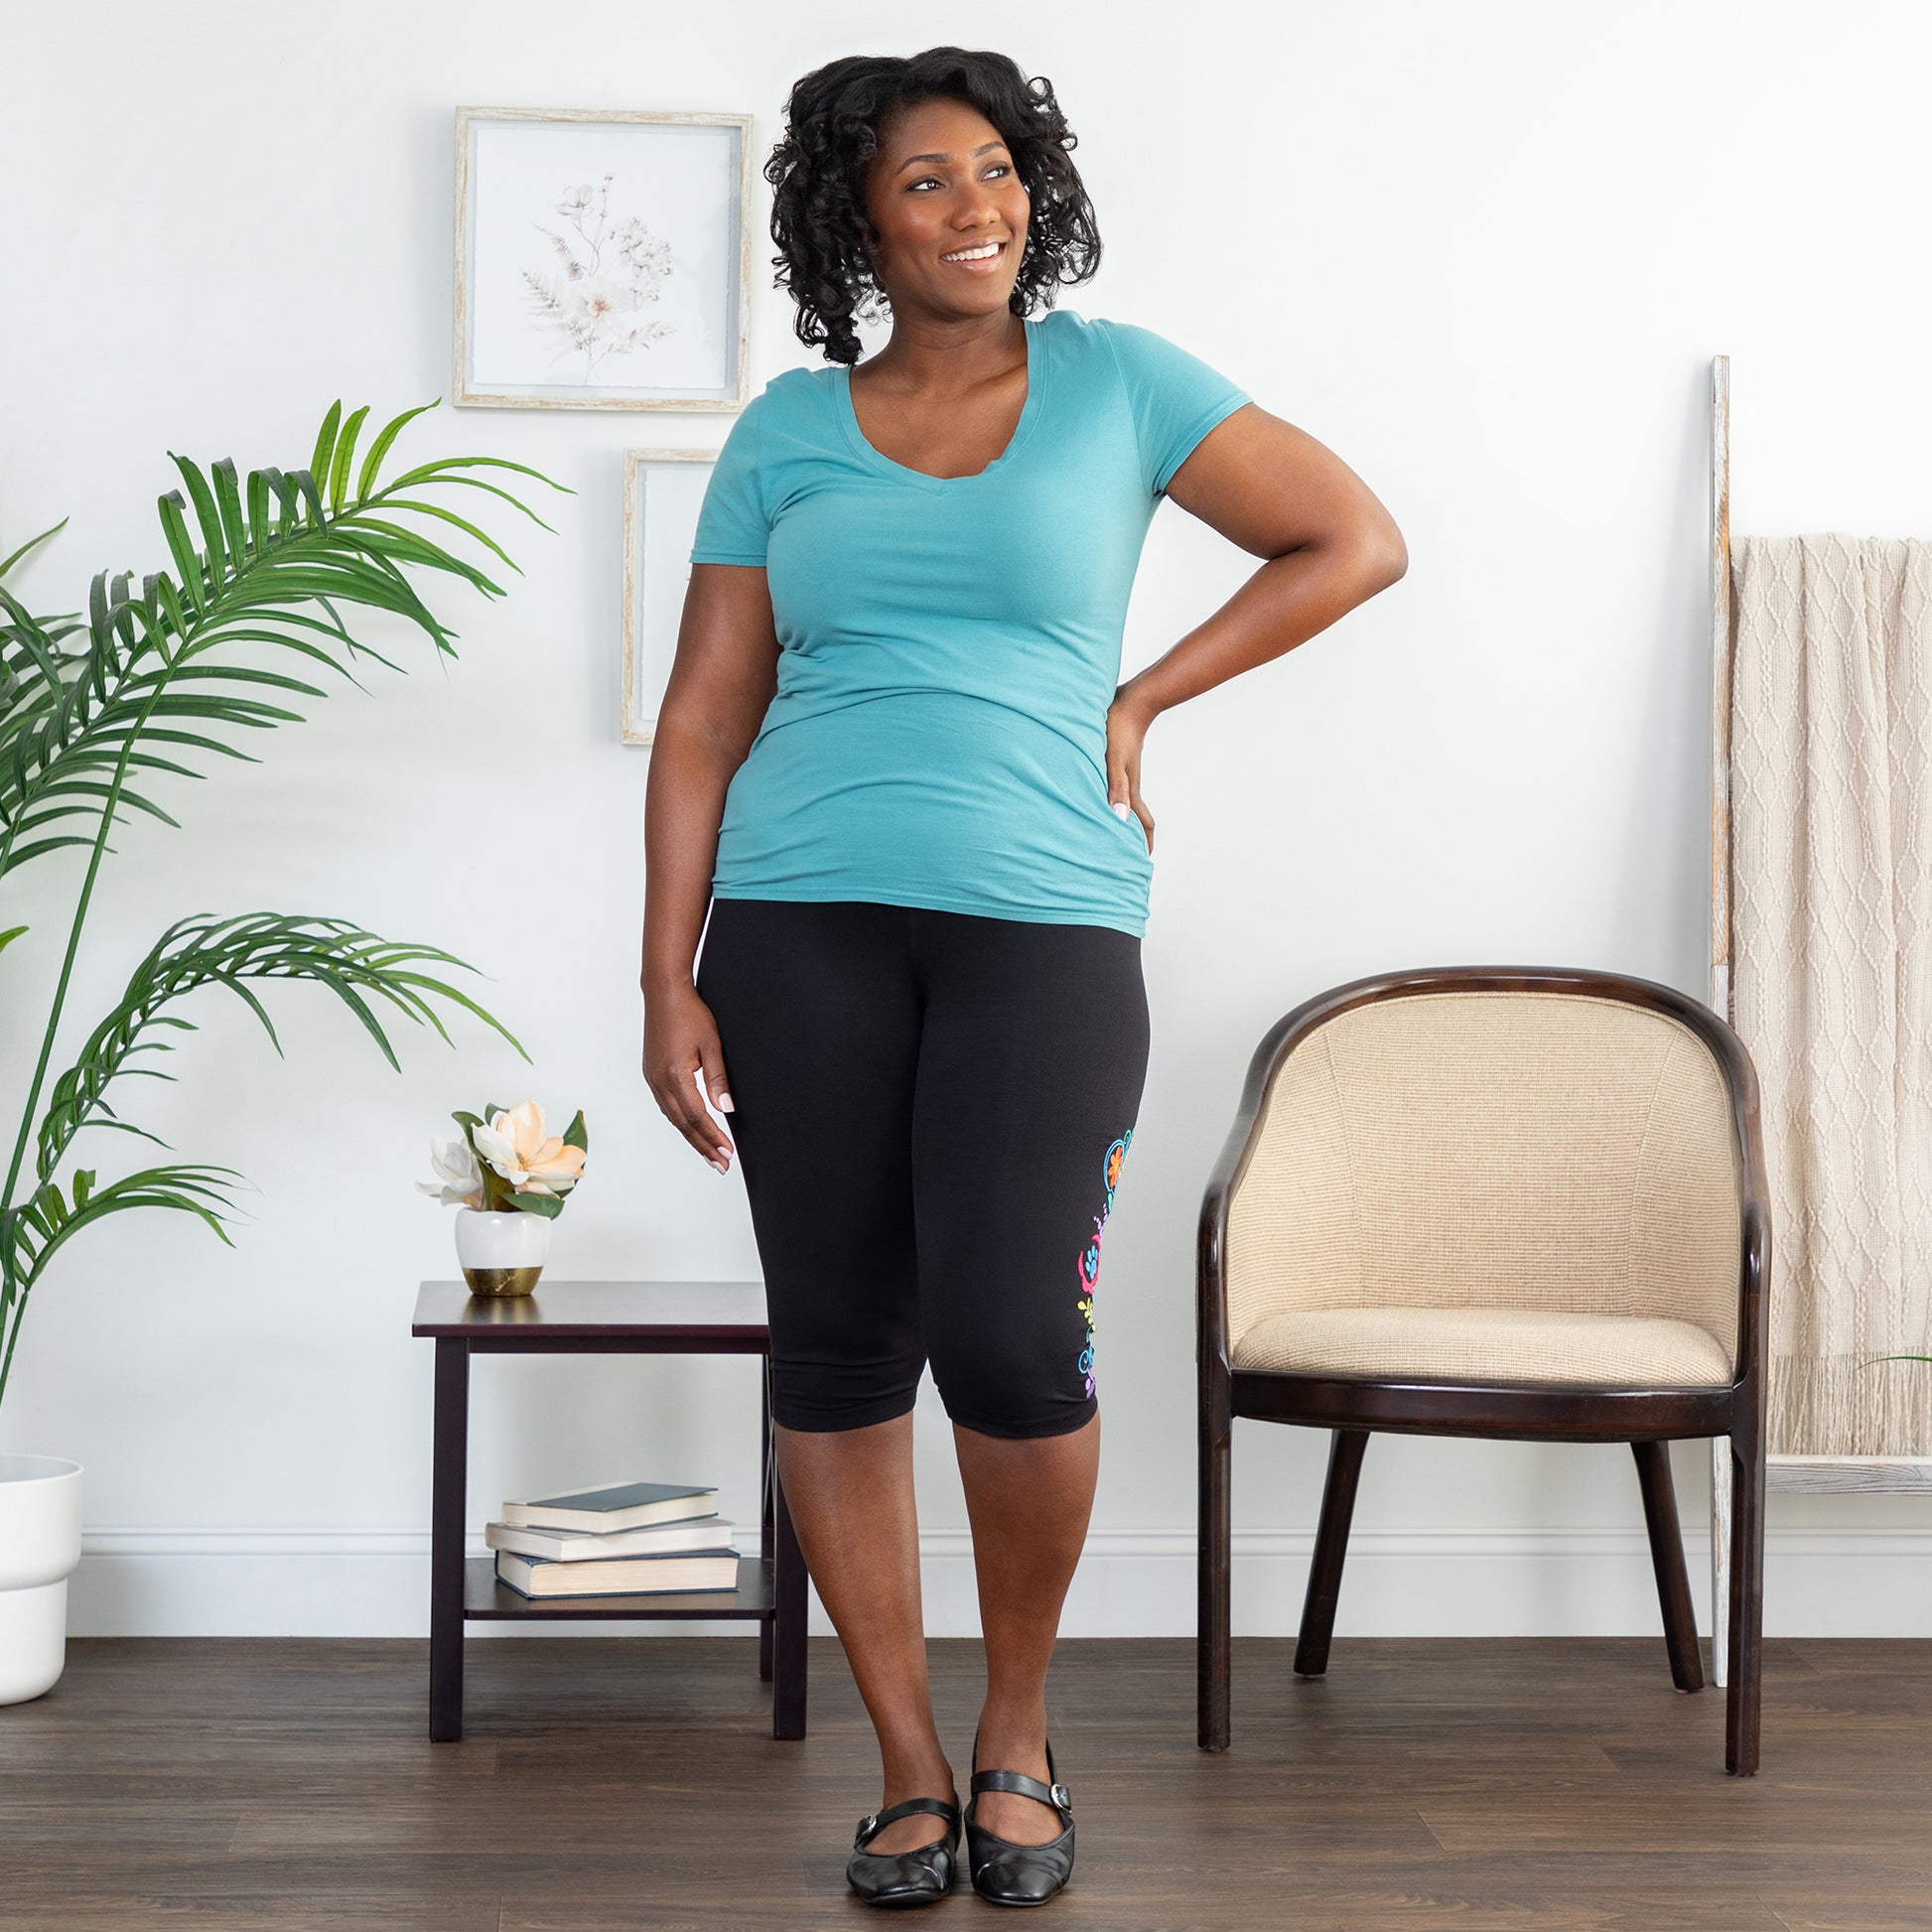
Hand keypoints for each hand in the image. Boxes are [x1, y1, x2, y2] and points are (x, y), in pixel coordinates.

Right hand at [642, 981, 734, 1173]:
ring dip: (692, 1137)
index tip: (727, 1153)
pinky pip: (666, 1106)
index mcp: (675, 1076)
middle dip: (703, 1146)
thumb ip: (718, 1079)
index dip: (713, 1137)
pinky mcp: (651, 1074)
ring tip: (709, 1154)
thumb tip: (725, 1109)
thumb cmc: (690, 1013)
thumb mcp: (712, 1045)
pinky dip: (680, 1122)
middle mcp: (659, 1082)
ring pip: (673, 1118)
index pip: (697, 1117)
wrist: (663, 993)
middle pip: (683, 1124)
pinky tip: (691, 1129)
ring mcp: (652, 1079)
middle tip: (721, 1165)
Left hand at [1106, 686, 1155, 853]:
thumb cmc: (1118, 728)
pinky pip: (1114, 788)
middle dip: (1133, 839)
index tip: (1140, 864)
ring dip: (1120, 820)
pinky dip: (1109, 800)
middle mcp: (1128, 785)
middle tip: (1123, 856)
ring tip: (1108, 833)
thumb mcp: (1113, 761)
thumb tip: (1120, 820)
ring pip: (1124, 804)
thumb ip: (1115, 788)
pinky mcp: (1115, 762)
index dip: (1143, 845)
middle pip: (1135, 818)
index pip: (1142, 825)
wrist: (1130, 700)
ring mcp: (1123, 773)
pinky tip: (1095, 798)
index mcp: (1130, 791)